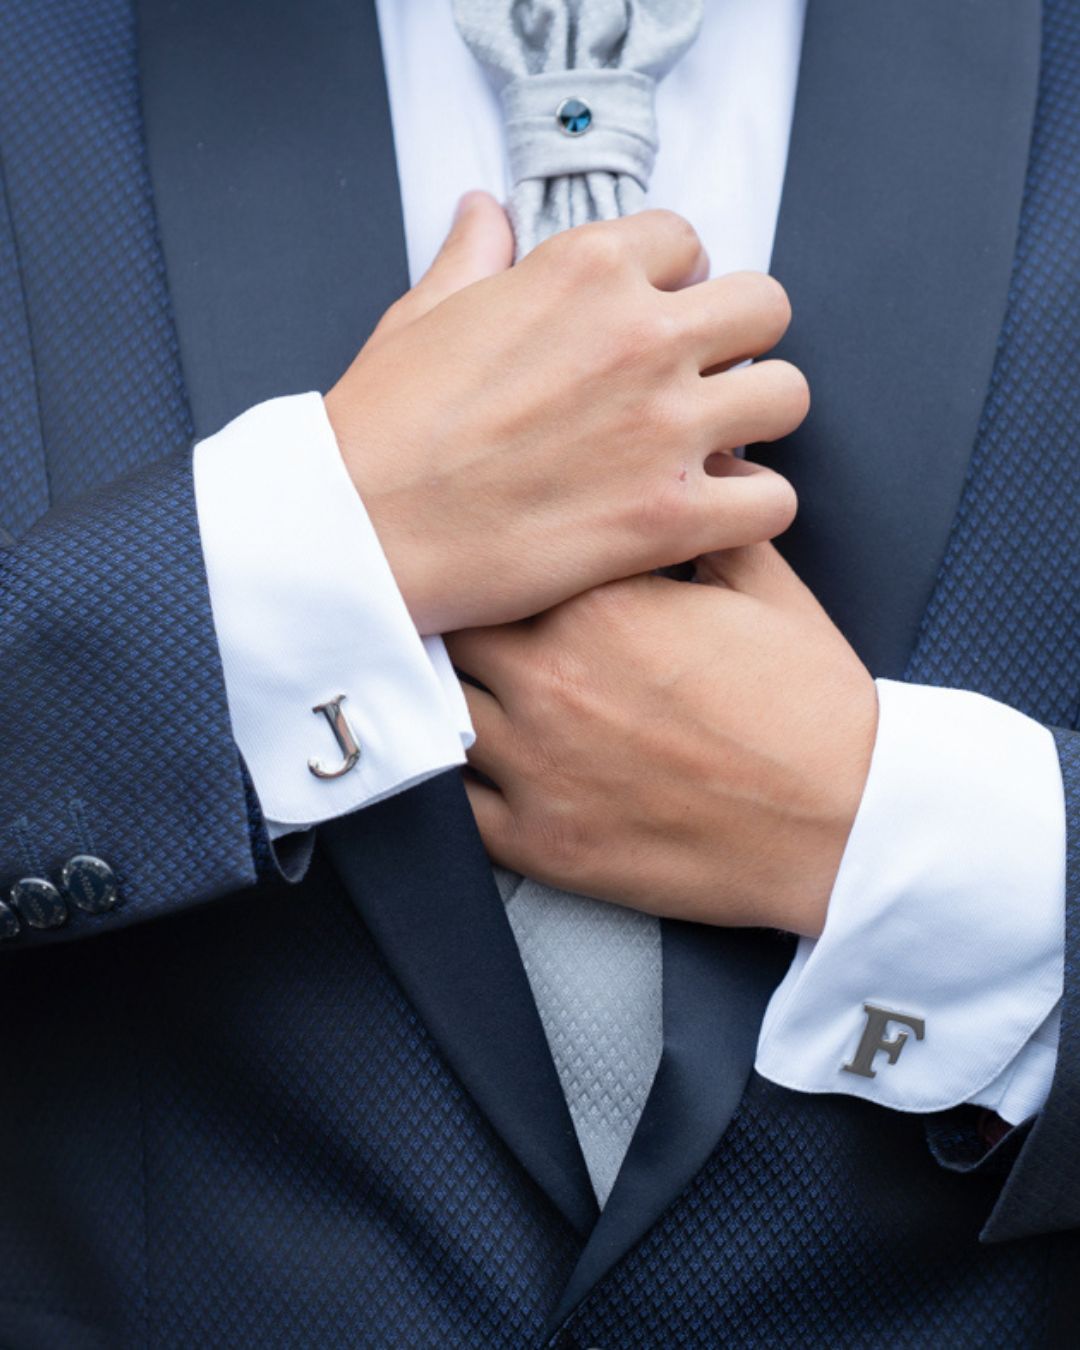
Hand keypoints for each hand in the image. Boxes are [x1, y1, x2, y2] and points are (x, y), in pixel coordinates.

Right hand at [325, 192, 806, 634]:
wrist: (359, 532)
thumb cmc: (381, 428)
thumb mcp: (422, 317)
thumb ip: (473, 258)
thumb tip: (483, 212)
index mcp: (585, 269)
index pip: (686, 241)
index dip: (672, 282)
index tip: (650, 319)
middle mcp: (641, 335)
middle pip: (765, 305)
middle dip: (738, 339)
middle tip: (697, 380)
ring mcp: (664, 427)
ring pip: (787, 396)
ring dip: (757, 420)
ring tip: (711, 447)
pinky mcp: (669, 517)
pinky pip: (774, 500)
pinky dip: (752, 510)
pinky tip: (709, 516)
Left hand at [446, 545, 877, 937]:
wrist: (846, 820)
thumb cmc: (809, 704)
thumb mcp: (766, 584)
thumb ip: (708, 519)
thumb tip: (698, 464)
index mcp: (597, 604)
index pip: (494, 561)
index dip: (486, 561)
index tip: (489, 561)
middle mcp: (549, 678)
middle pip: (448, 630)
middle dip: (455, 622)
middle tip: (459, 622)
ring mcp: (537, 766)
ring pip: (437, 714)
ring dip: (448, 698)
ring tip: (465, 689)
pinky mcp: (542, 843)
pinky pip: (455, 806)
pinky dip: (454, 782)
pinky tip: (475, 764)